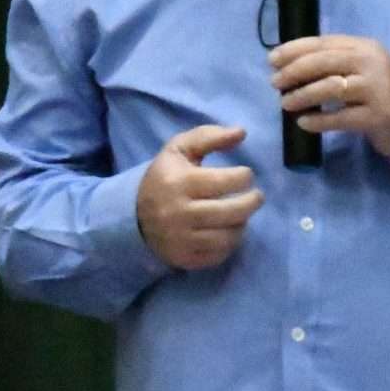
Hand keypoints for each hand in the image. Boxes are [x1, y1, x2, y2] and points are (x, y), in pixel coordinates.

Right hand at [135, 124, 262, 268]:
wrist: (133, 214)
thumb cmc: (165, 177)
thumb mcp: (180, 149)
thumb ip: (209, 136)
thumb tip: (242, 132)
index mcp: (179, 182)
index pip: (227, 181)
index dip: (244, 176)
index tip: (245, 175)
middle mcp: (180, 213)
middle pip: (233, 212)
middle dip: (252, 202)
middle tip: (256, 196)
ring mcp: (181, 239)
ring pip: (229, 236)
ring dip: (242, 224)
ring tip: (241, 214)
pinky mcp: (184, 258)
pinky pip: (219, 255)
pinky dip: (229, 243)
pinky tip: (227, 230)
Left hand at [269, 35, 389, 156]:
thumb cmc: (381, 90)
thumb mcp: (363, 66)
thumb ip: (335, 60)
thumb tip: (288, 63)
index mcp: (365, 47)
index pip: (324, 42)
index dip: (294, 49)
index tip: (272, 59)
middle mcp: (372, 63)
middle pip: (324, 62)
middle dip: (294, 71)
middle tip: (275, 82)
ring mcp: (377, 90)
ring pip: (330, 88)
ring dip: (302, 96)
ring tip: (285, 103)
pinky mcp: (378, 116)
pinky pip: (340, 118)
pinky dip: (318, 120)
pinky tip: (304, 122)